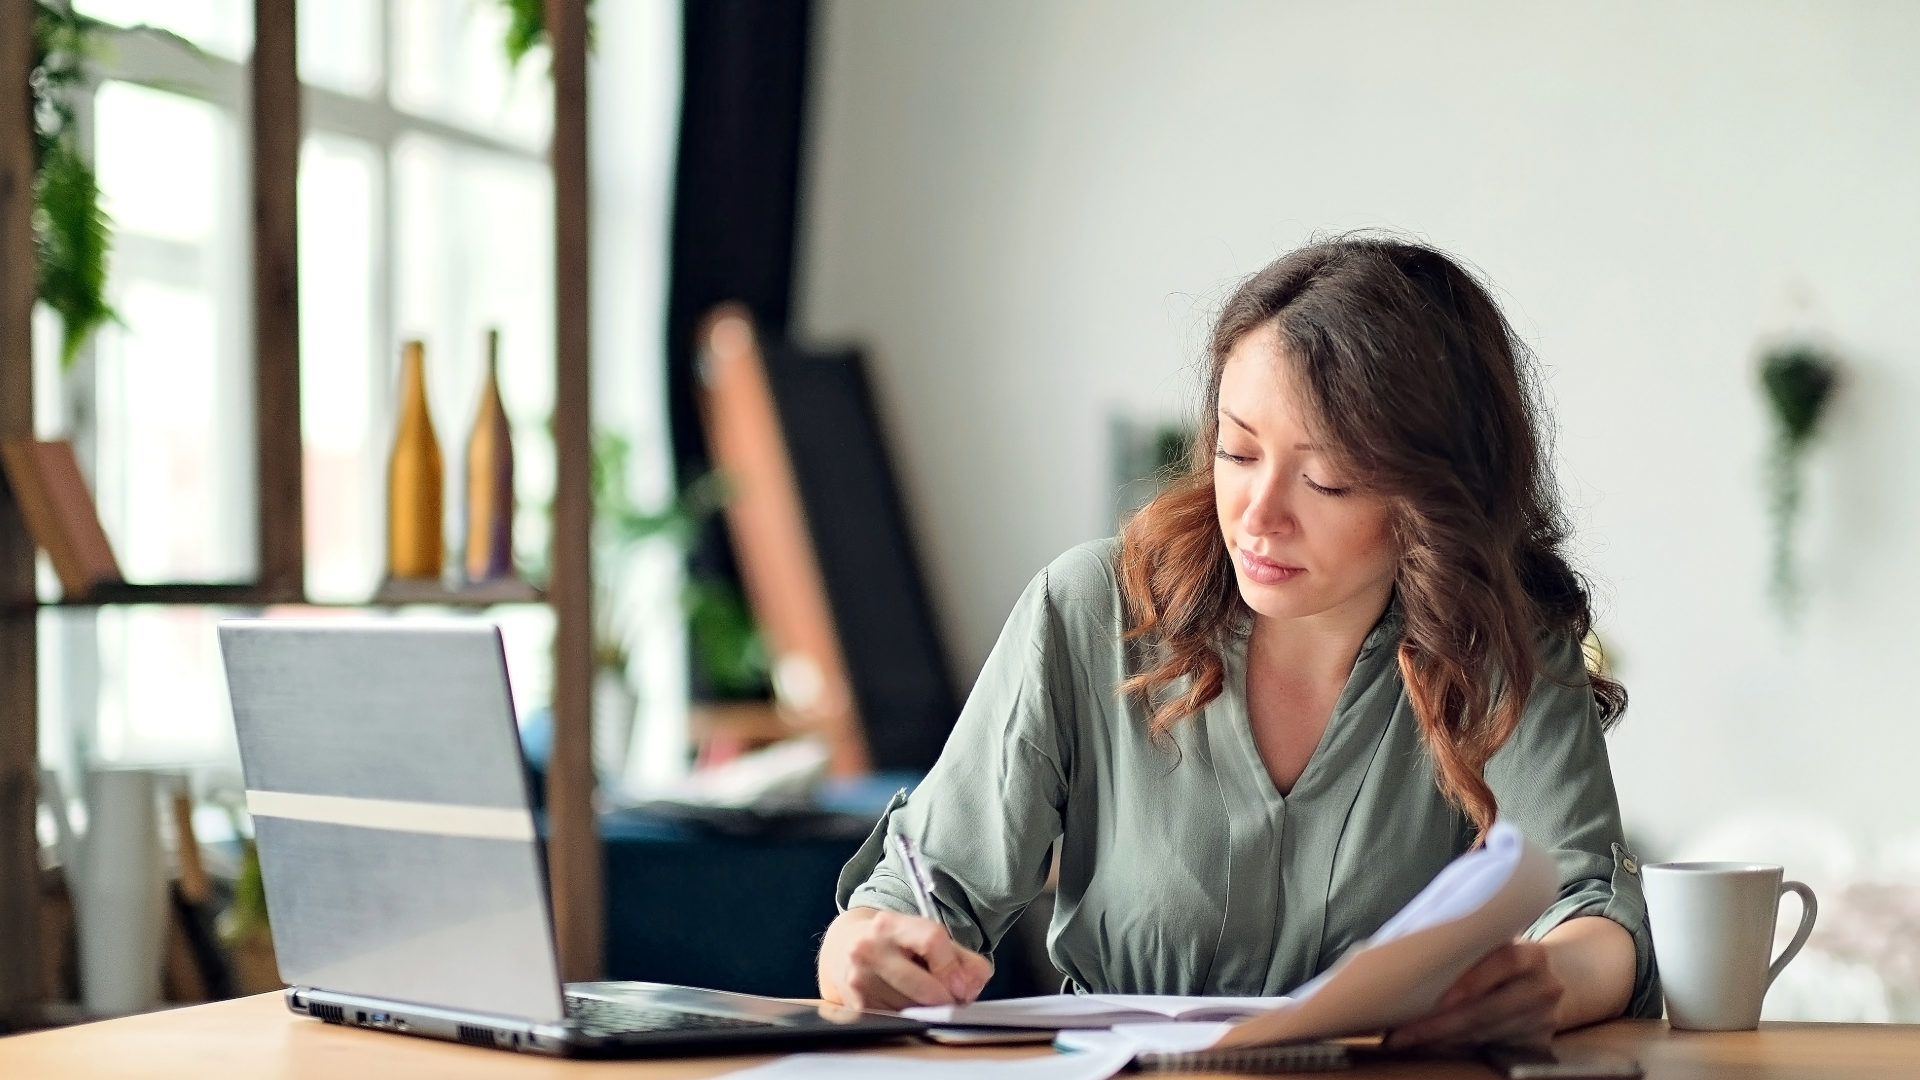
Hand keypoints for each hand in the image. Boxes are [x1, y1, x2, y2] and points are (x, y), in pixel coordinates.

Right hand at [818, 907, 993, 1010]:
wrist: (845, 947)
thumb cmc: (896, 943)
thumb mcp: (926, 935)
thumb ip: (962, 958)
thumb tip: (970, 987)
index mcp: (890, 924)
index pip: (932, 941)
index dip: (954, 967)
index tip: (962, 985)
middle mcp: (868, 949)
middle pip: (924, 986)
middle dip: (945, 998)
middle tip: (952, 999)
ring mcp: (859, 981)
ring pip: (913, 1009)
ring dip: (927, 1010)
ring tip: (923, 996)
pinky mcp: (856, 1007)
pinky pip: (899, 1021)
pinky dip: (910, 1018)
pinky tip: (906, 1004)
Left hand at [1385, 940, 1562, 1049]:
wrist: (1548, 979)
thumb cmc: (1502, 956)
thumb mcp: (1494, 943)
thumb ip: (1467, 944)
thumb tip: (1405, 950)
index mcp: (1532, 955)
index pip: (1504, 962)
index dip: (1472, 980)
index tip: (1437, 997)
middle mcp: (1543, 988)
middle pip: (1487, 1010)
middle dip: (1438, 1024)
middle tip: (1400, 1032)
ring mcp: (1543, 1020)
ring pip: (1483, 1035)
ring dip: (1441, 1039)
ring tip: (1405, 1038)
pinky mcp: (1537, 1045)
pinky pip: (1490, 1050)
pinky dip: (1456, 1048)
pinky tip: (1431, 1045)